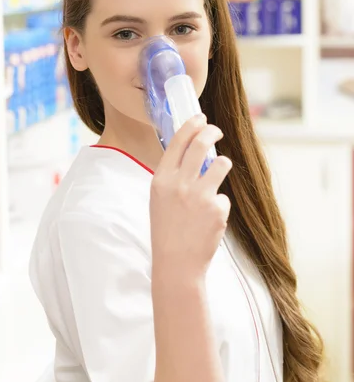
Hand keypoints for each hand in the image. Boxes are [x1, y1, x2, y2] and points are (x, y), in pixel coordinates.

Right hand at [150, 115, 231, 280]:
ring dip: (222, 165)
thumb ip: (173, 176)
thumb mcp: (160, 198)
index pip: (178, 141)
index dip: (191, 125)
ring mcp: (200, 195)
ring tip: (215, 179)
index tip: (200, 118)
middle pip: (201, 144)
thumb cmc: (166, 230)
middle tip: (217, 131)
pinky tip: (208, 221)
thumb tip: (193, 153)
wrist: (176, 263)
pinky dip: (218, 205)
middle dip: (212, 132)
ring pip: (221, 164)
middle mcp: (179, 183)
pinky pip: (223, 196)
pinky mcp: (217, 209)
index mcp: (161, 179)